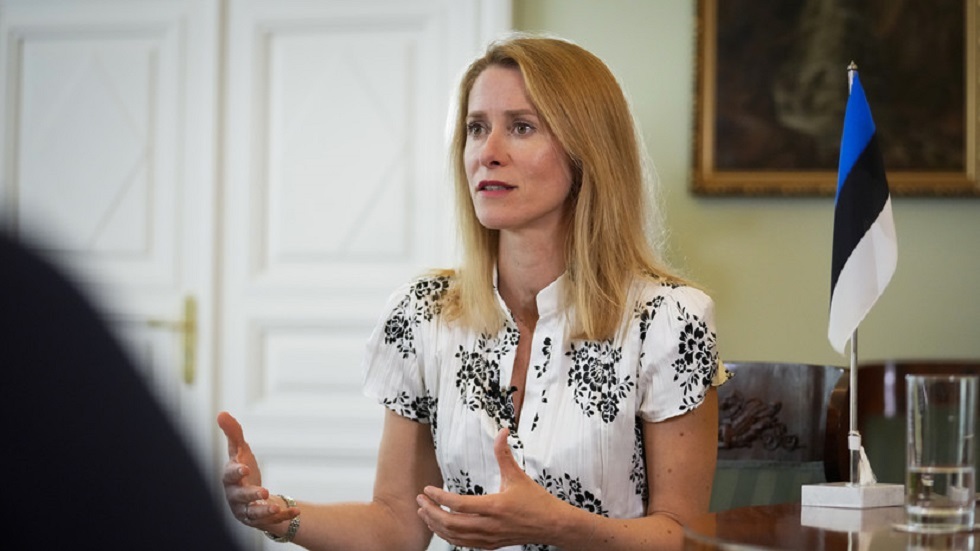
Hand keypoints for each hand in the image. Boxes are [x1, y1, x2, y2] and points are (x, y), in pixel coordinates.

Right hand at [216, 411, 297, 530]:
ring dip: (265, 511)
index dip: (236, 472)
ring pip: (254, 513)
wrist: (252, 497)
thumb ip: (233, 434)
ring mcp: (247, 510)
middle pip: (241, 497)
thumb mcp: (240, 452)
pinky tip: (297, 511)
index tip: (244, 468)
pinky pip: (272, 521)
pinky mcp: (261, 520)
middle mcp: (236, 496)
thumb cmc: (243, 471)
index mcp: (230, 479)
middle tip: (264, 491)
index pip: (229, 476)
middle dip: (251, 494)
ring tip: (275, 507)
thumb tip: (221, 413)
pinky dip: (284, 516)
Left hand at [416, 428, 559, 548]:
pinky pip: (464, 544)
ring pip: (455, 537)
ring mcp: (489, 538)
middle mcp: (489, 526)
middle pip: (451, 523)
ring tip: (425, 513)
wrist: (552, 525)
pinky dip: (449, 536)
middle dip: (431, 512)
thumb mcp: (518, 476)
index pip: (458, 504)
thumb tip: (501, 430)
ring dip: (436, 525)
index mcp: (494, 507)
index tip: (427, 490)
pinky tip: (441, 527)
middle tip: (420, 501)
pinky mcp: (491, 545)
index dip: (439, 497)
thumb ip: (504, 454)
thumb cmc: (536, 501)